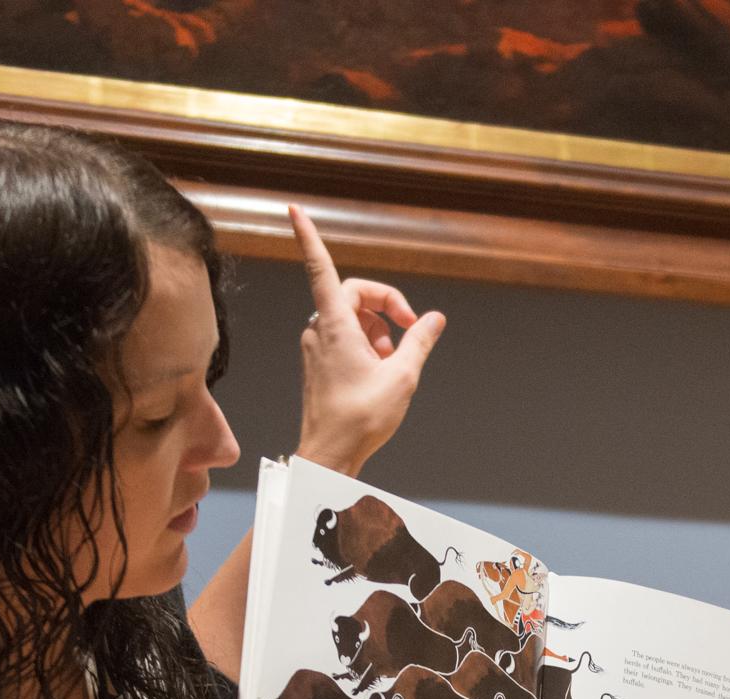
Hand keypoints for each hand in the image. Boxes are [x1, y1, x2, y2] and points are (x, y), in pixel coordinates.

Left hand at [291, 205, 444, 477]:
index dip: (308, 237)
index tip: (294, 210)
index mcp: (335, 324)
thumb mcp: (402, 376)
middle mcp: (319, 329)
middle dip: (386, 303)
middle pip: (354, 293)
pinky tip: (382, 369)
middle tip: (410, 327)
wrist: (329, 457)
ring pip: (351, 318)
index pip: (320, 268)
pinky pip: (345, 338)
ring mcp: (316, 347)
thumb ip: (419, 341)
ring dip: (379, 329)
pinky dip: (368, 344)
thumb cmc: (359, 419)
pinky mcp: (318, 363)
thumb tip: (434, 319)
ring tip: (395, 359)